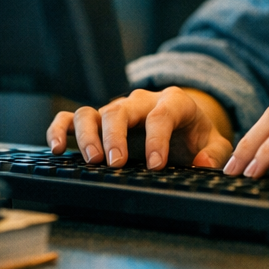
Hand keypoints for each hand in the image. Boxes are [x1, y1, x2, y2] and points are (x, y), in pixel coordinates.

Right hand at [46, 87, 232, 169]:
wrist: (183, 126)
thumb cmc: (194, 136)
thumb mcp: (213, 143)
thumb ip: (212, 153)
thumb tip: (200, 163)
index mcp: (172, 102)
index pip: (162, 115)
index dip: (157, 139)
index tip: (155, 165)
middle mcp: (140, 102)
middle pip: (121, 110)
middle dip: (116, 136)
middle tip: (115, 163)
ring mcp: (117, 110)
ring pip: (93, 112)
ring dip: (88, 135)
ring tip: (91, 160)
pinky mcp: (97, 121)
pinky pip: (71, 118)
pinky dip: (59, 129)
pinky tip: (56, 149)